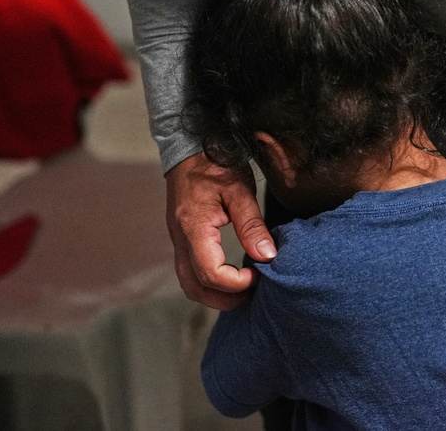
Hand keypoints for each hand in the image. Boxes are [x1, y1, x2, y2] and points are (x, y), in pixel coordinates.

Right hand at [165, 152, 275, 309]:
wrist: (188, 148)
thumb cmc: (215, 164)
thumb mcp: (240, 190)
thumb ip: (252, 224)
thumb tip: (267, 255)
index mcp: (193, 228)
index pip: (210, 273)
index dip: (236, 283)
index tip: (259, 273)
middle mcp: (180, 239)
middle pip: (195, 288)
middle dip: (225, 298)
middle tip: (254, 292)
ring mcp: (178, 240)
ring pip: (189, 284)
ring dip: (215, 294)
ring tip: (245, 288)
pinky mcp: (182, 238)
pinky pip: (189, 271)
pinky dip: (209, 282)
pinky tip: (231, 275)